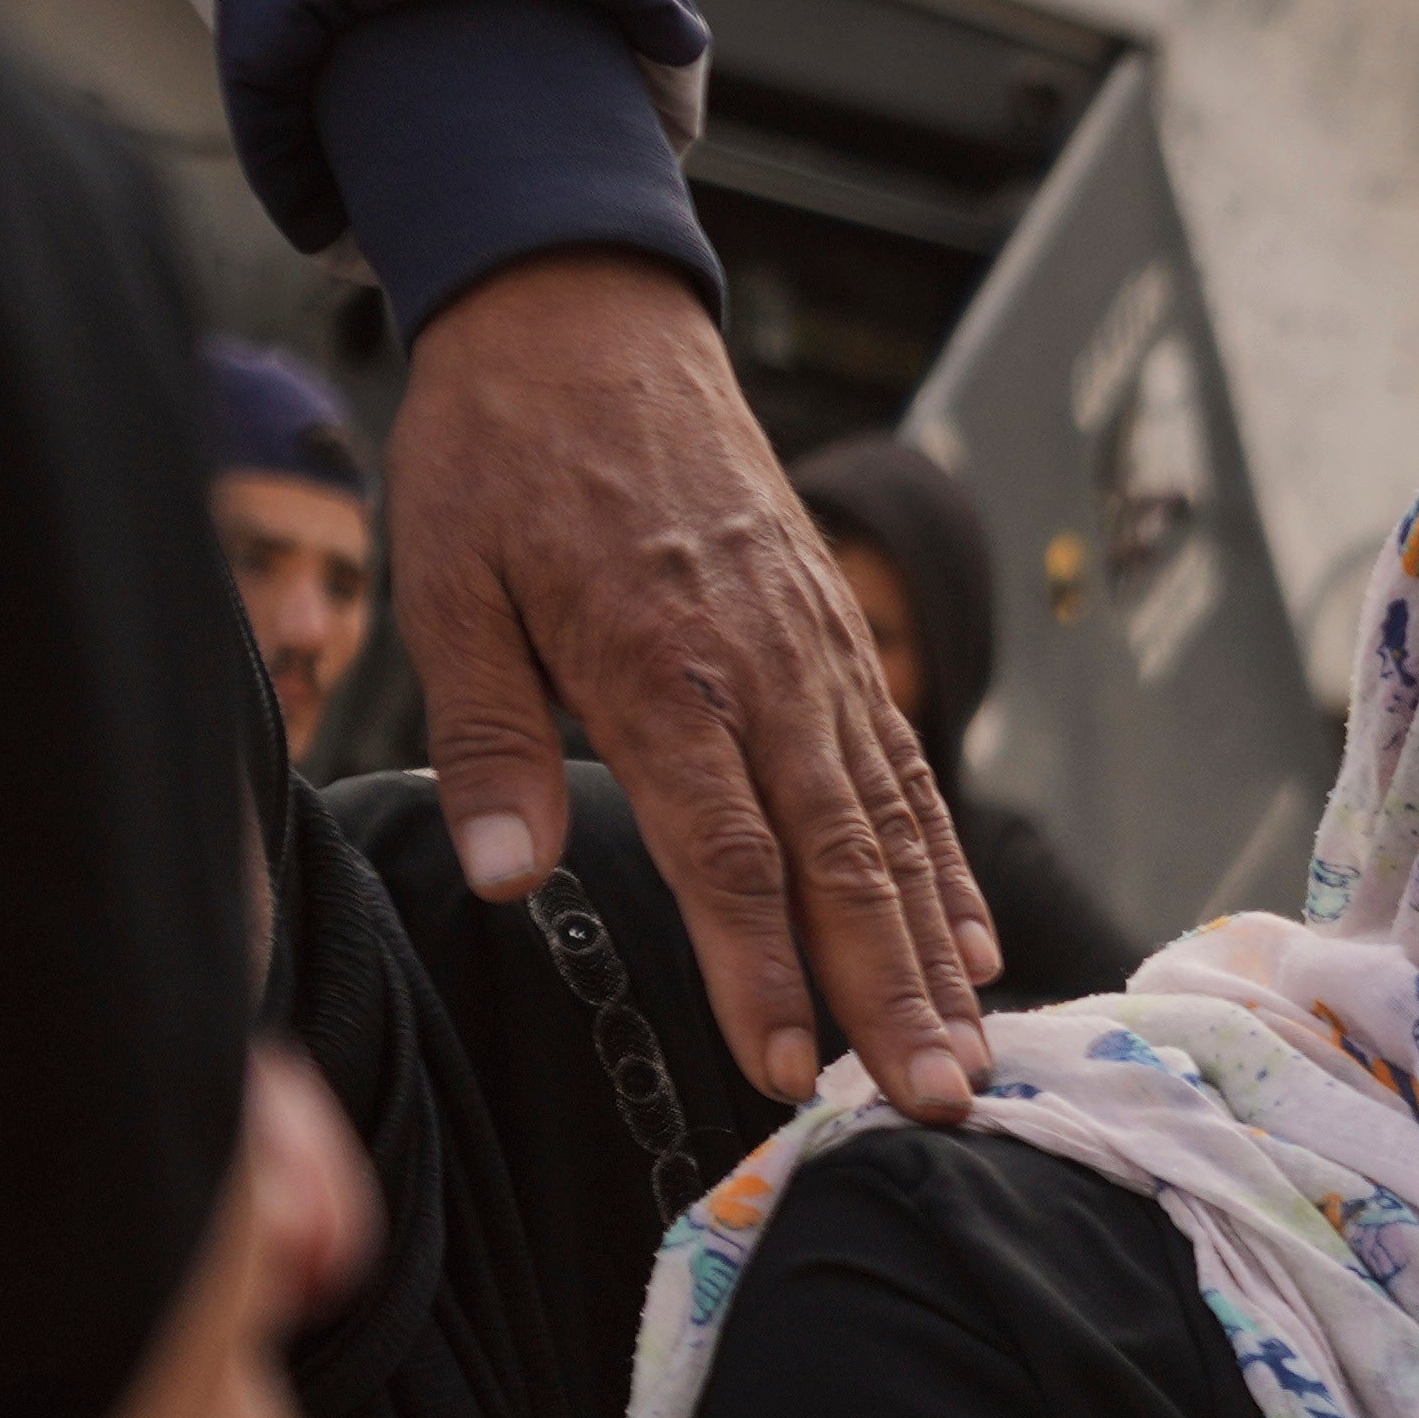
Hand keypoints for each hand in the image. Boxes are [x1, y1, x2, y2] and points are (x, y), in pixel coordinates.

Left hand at [388, 246, 1000, 1122]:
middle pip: (839, 860)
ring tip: (969, 1052)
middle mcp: (762, 670)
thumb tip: (507, 875)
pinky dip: (942, 864)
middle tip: (932, 1099)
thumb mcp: (449, 586)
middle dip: (885, 993)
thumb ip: (488, 739)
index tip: (785, 1066)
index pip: (726, 850)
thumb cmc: (502, 457)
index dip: (760, 967)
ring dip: (930, 950)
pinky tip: (968, 943)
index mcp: (659, 664)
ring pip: (891, 826)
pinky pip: (904, 770)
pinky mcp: (837, 641)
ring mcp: (817, 656)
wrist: (587, 318)